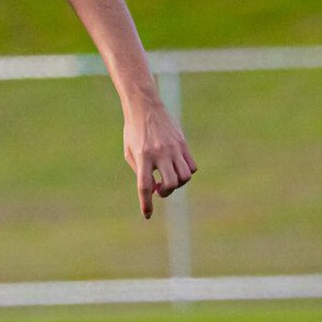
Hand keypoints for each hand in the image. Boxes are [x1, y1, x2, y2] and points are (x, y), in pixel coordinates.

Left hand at [123, 104, 196, 219]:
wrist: (145, 107)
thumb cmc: (134, 132)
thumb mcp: (130, 152)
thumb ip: (140, 172)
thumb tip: (154, 190)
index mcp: (142, 156)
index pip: (145, 186)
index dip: (146, 203)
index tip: (147, 214)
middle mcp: (160, 153)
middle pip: (170, 184)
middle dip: (166, 193)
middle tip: (159, 190)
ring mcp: (174, 148)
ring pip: (185, 177)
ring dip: (177, 184)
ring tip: (167, 179)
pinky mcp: (183, 144)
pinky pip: (192, 167)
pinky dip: (185, 173)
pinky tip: (175, 170)